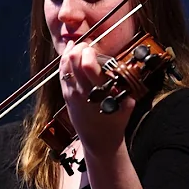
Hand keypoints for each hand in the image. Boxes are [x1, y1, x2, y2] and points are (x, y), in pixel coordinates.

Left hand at [59, 40, 134, 158]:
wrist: (99, 142)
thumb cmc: (114, 123)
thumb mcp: (127, 104)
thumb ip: (126, 86)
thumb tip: (126, 68)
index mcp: (99, 92)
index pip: (88, 65)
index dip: (89, 51)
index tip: (96, 49)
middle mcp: (82, 91)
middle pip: (73, 60)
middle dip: (80, 48)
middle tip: (88, 46)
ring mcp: (71, 93)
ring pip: (64, 65)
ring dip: (71, 52)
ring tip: (79, 47)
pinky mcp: (66, 96)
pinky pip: (61, 74)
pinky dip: (64, 61)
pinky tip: (69, 54)